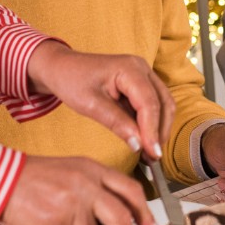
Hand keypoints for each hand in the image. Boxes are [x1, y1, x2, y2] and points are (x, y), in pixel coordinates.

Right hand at [1, 155, 160, 224]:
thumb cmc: (34, 179)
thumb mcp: (73, 172)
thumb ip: (98, 190)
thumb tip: (124, 220)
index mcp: (93, 169)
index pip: (131, 191)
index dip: (145, 214)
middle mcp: (86, 186)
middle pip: (120, 219)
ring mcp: (70, 206)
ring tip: (54, 220)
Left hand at [26, 40, 173, 158]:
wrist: (60, 67)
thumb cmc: (71, 79)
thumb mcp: (90, 104)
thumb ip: (116, 123)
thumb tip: (138, 144)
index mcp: (129, 68)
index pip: (149, 103)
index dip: (152, 130)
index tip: (152, 152)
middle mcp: (141, 68)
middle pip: (164, 103)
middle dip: (160, 131)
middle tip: (152, 157)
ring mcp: (143, 75)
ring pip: (163, 104)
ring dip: (159, 128)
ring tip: (149, 153)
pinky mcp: (140, 84)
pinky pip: (153, 105)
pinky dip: (151, 124)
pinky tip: (144, 140)